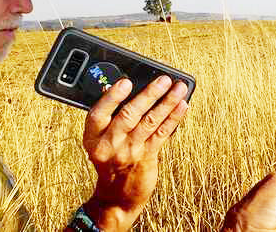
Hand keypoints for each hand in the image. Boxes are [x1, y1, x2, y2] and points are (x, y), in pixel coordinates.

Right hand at [80, 76, 188, 230]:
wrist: (117, 196)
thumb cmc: (110, 158)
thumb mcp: (100, 140)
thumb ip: (108, 116)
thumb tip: (116, 85)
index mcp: (92, 137)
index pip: (98, 114)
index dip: (112, 97)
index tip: (126, 81)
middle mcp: (109, 145)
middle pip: (129, 115)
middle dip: (149, 95)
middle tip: (164, 80)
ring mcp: (129, 152)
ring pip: (150, 122)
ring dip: (167, 103)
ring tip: (179, 88)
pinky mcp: (147, 157)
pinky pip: (162, 133)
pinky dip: (174, 118)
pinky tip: (183, 105)